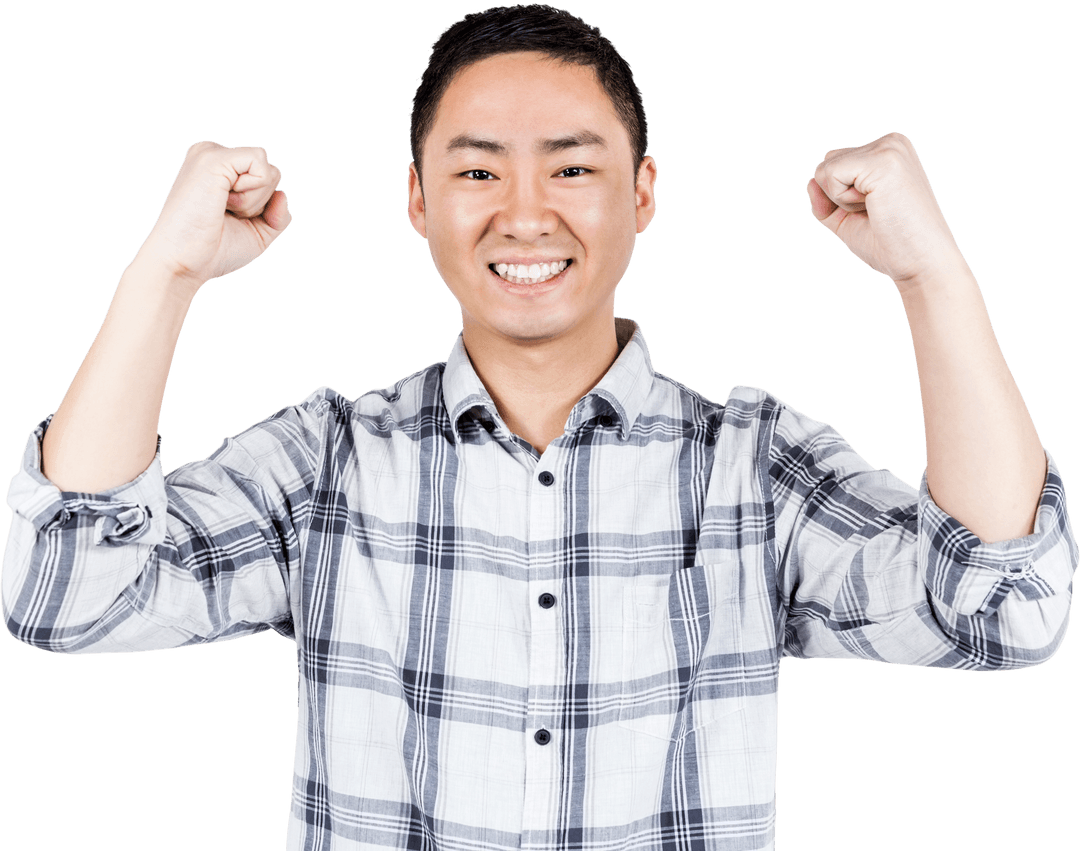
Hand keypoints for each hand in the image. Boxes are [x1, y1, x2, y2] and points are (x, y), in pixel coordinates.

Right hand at [137, 141, 291, 290]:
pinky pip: (260, 165)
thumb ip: (278, 215)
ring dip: (253, 202)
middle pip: (272, 174)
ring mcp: (211, 153)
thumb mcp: (258, 233)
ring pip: (268, 171)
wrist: (183, 263)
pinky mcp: (213, 157)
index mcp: (220, 168)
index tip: (229, 219)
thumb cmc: (214, 251)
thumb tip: (283, 195)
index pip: (267, 180)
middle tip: (223, 215)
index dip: (261, 209)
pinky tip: (223, 201)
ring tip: (220, 210)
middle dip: (259, 205)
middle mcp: (213, 154)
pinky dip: (252, 194)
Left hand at [807, 132, 965, 289]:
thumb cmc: (889, 243)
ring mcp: (889, 148)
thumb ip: (825, 198)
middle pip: (827, 163)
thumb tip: (811, 181)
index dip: (839, 198)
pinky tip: (874, 207)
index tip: (874, 212)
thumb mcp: (847, 217)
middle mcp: (891, 142)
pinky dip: (842, 200)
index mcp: (887, 151)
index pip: (834, 165)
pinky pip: (829, 175)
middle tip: (875, 213)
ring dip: (841, 200)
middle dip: (837, 197)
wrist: (923, 264)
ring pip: (825, 168)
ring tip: (877, 210)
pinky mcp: (883, 160)